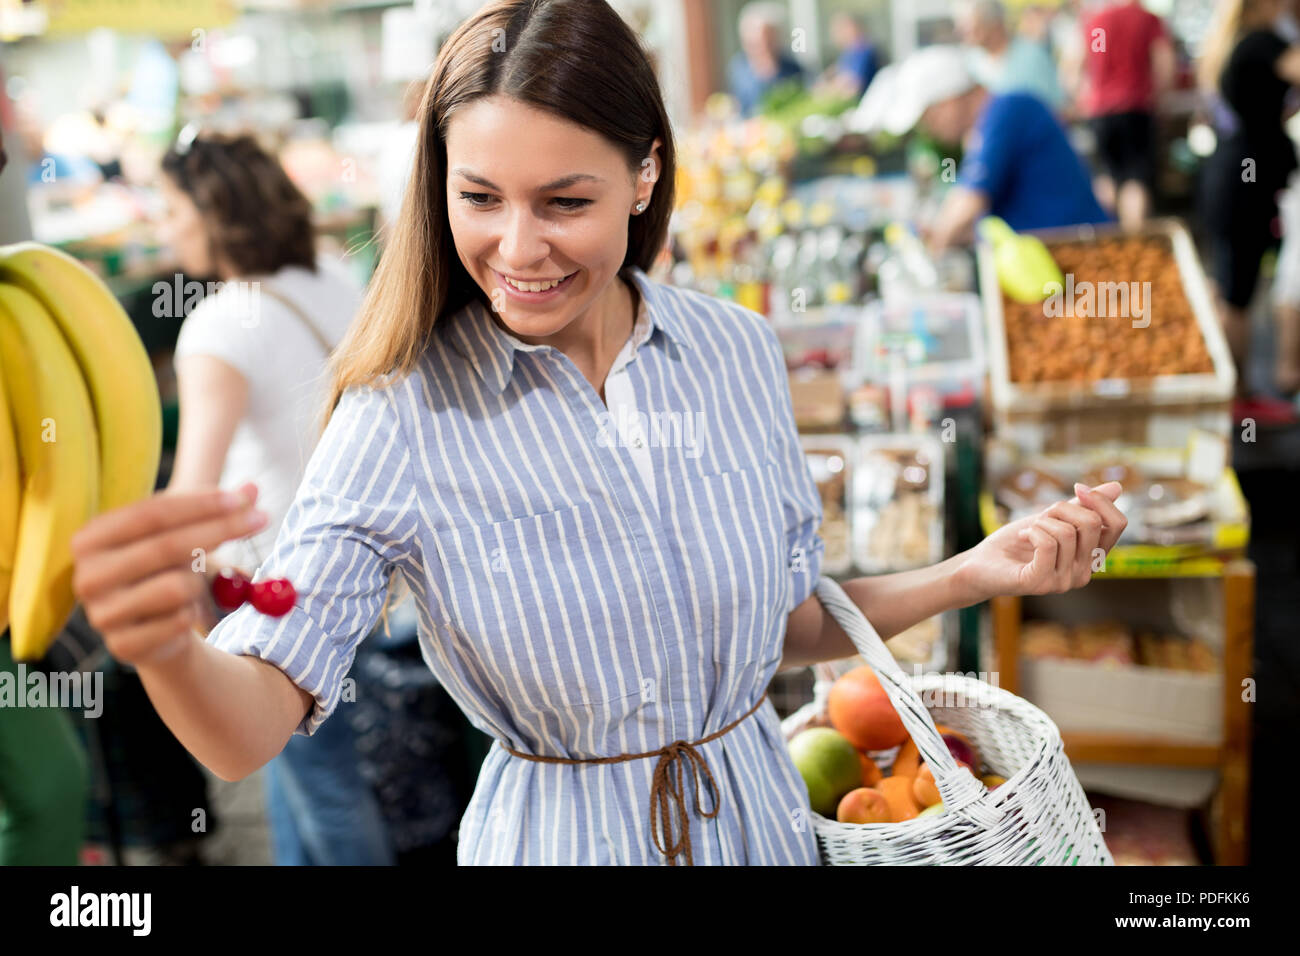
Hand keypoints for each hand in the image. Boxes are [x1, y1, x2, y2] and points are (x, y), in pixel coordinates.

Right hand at [71, 482, 267, 666]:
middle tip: (263, 519)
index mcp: (91, 538)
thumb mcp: (185, 534)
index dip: (200, 504)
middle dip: (221, 529)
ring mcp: (101, 614)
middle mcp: (87, 575)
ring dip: (198, 583)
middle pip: (166, 546)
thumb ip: (218, 510)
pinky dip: (193, 613)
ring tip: (191, 586)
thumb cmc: (165, 571)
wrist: (152, 631)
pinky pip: (181, 621)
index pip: (152, 512)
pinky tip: (182, 615)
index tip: (242, 498)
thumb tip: (252, 488)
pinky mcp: (123, 646)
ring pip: (178, 586)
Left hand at [956, 481, 1127, 601]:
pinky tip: (1022, 536)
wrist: (980, 565)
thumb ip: (1081, 506)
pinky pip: (1047, 545)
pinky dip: (1032, 532)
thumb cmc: (1015, 542)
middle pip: (1093, 524)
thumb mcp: (1051, 518)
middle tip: (1040, 516)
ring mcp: (1064, 582)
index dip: (1100, 500)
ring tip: (1027, 531)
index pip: (1117, 524)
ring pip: (1067, 532)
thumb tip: (1117, 487)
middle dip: (1063, 508)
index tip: (1078, 488)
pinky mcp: (1041, 583)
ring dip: (1041, 522)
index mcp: (1090, 558)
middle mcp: (1084, 574)